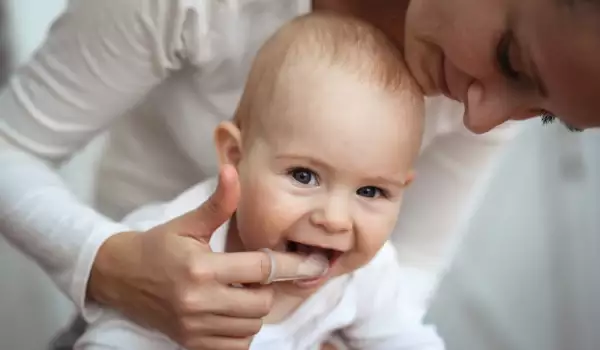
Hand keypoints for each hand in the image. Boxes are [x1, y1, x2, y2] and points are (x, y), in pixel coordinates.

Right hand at [88, 165, 326, 349]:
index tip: (309, 261)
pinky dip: (241, 331)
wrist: (118, 277)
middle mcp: (199, 301)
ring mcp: (194, 326)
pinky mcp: (191, 343)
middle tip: (252, 276)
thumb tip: (233, 171)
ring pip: (251, 326)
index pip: (260, 269)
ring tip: (238, 292)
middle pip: (261, 303)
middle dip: (266, 288)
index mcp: (201, 268)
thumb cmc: (157, 246)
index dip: (288, 265)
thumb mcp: (187, 223)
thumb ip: (218, 203)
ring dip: (253, 310)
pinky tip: (230, 312)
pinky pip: (235, 346)